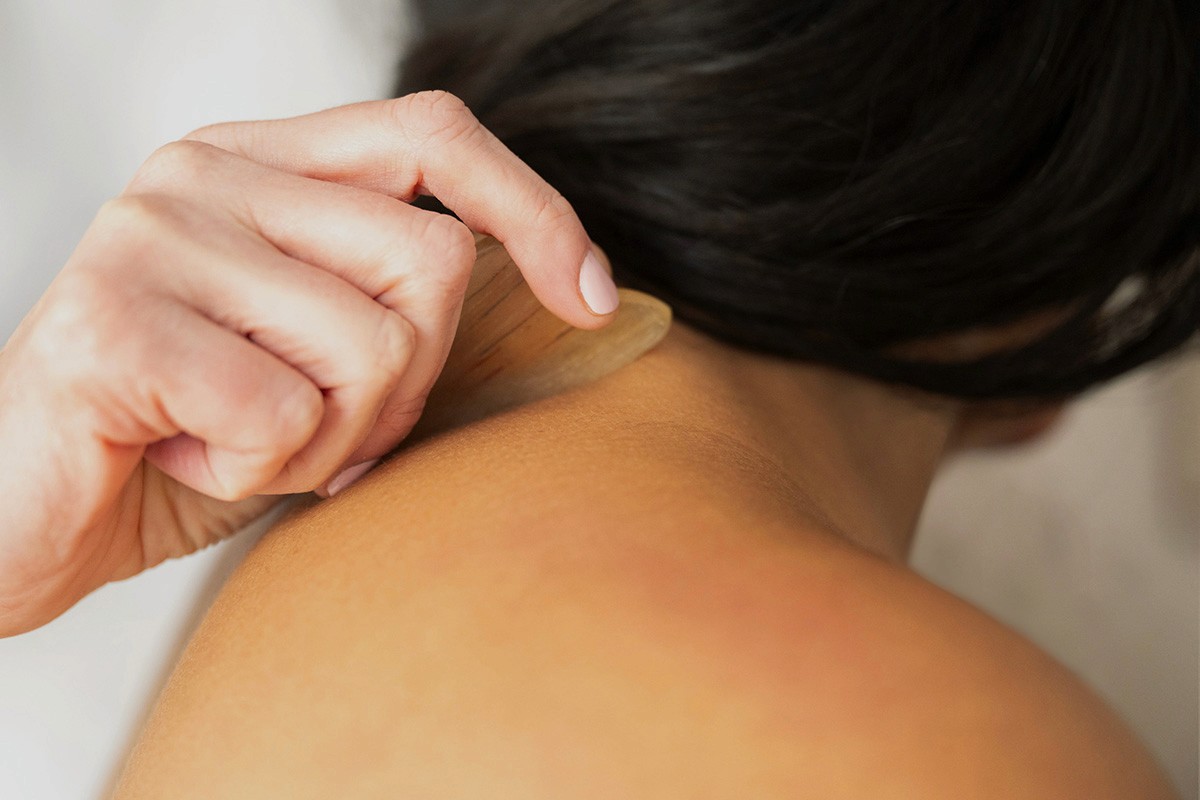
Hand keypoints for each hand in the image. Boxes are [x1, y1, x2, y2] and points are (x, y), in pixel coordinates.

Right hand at [0, 91, 619, 636]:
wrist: (21, 513)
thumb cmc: (188, 434)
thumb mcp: (318, 358)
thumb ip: (401, 305)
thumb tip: (563, 289)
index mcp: (262, 165)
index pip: (433, 134)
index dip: (533, 209)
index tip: (590, 295)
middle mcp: (207, 174)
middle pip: (433, 263)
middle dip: (406, 383)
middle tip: (319, 425)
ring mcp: (153, 235)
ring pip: (375, 347)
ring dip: (330, 437)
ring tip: (240, 441)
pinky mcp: (112, 320)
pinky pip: (284, 413)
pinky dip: (260, 472)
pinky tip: (187, 458)